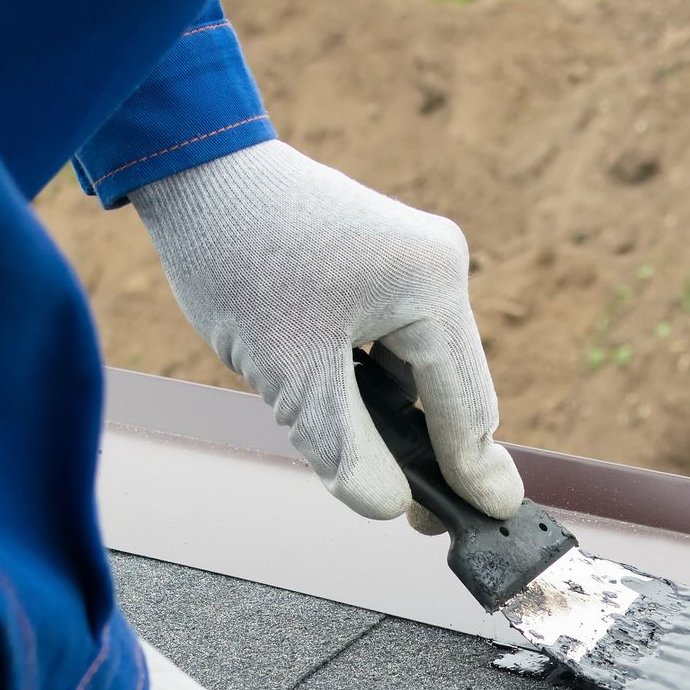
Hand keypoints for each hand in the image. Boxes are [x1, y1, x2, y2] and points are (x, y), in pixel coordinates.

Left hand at [131, 140, 520, 530]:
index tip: (495, 522)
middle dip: (435, 451)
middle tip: (422, 518)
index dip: (472, 471)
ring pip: (426, 369)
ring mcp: (420, 259)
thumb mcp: (288, 373)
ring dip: (403, 418)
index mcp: (432, 286)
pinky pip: (402, 342)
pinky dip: (382, 384)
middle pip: (454, 388)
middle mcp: (441, 266)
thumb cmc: (236, 256)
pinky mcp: (393, 260)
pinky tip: (354, 412)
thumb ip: (346, 448)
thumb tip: (392, 508)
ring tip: (378, 470)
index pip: (466, 404)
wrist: (194, 168)